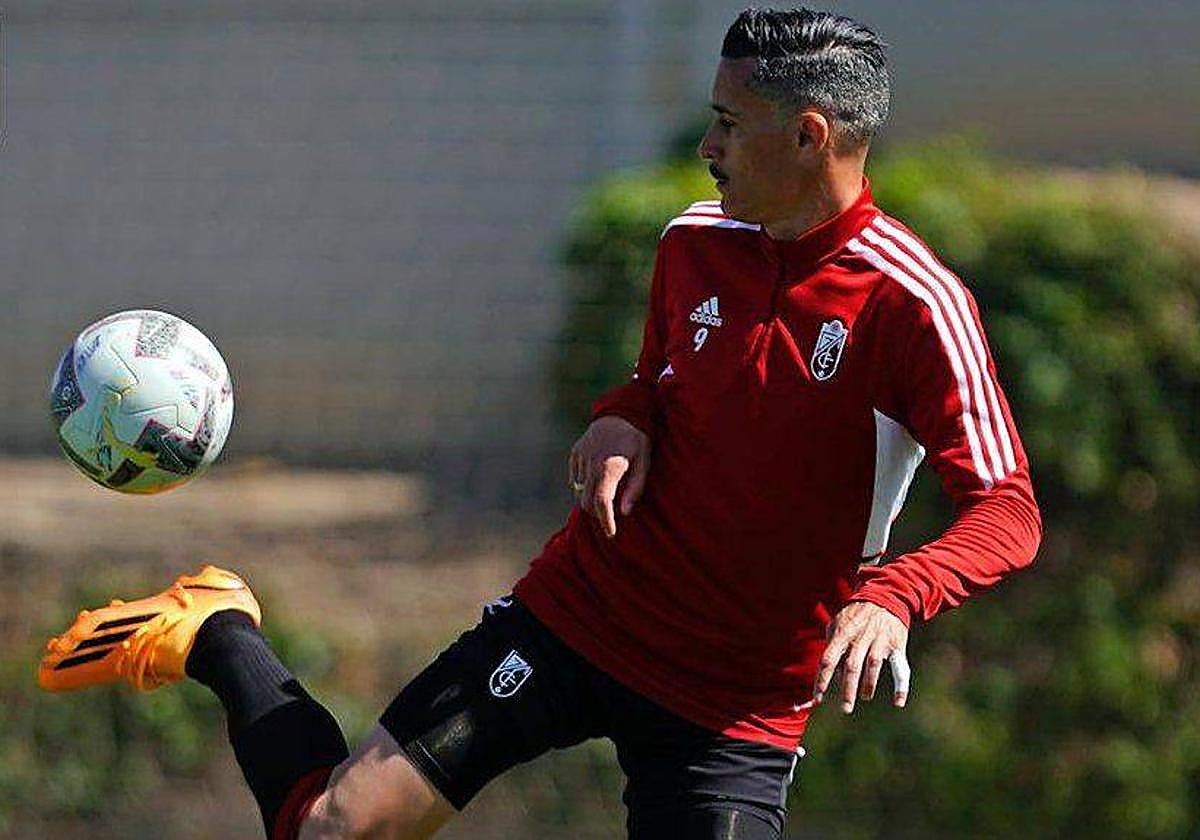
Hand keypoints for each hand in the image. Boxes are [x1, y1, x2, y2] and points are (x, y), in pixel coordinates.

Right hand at [568, 416, 650, 537]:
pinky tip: (597, 479)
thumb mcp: (644, 462)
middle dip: (597, 512)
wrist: (621, 410)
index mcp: (609, 467)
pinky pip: (575, 477)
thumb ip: (635, 488)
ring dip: (591, 497)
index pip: (602, 502)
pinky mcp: (575, 452)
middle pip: (587, 500)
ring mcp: (581, 457)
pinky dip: (583, 484)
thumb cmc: (638, 438)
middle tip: (609, 518)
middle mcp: (591, 463)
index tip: (611, 533)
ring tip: (605, 495)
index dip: (605, 521)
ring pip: (580, 490)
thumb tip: (625, 512)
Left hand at [813, 601, 910, 713]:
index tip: (817, 698)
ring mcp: (879, 641)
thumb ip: (832, 646)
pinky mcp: (896, 645)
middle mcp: (860, 637)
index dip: (822, 679)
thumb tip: (830, 674)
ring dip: (868, 685)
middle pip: (852, 666)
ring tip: (864, 696)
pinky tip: (899, 702)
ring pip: (872, 666)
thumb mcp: (837, 624)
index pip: (828, 659)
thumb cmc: (856, 616)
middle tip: (845, 708)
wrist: (884, 597)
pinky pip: (899, 668)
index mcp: (842, 634)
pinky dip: (901, 686)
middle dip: (848, 689)